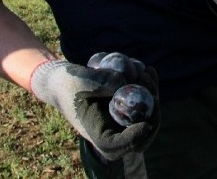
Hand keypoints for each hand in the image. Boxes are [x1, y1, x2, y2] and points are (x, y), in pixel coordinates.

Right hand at [30, 60, 159, 160]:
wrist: (64, 80)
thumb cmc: (68, 82)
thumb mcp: (80, 79)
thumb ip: (100, 81)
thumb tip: (124, 83)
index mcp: (97, 134)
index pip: (117, 145)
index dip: (134, 138)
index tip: (145, 124)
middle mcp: (113, 130)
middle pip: (142, 134)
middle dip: (152, 110)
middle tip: (150, 85)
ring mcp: (122, 119)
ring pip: (148, 114)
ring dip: (151, 91)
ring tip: (142, 70)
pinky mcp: (128, 106)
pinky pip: (146, 100)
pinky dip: (150, 86)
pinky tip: (148, 69)